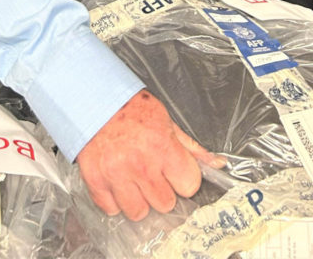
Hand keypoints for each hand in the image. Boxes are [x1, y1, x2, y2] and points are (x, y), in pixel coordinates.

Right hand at [76, 89, 225, 219]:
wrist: (95, 101)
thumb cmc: (133, 110)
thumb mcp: (167, 122)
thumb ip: (191, 148)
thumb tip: (217, 164)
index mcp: (162, 147)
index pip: (189, 185)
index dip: (184, 178)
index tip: (176, 171)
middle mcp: (141, 165)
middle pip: (165, 203)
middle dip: (162, 190)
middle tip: (153, 173)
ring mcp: (116, 176)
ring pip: (138, 213)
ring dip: (138, 199)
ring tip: (133, 179)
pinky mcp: (96, 182)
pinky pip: (112, 210)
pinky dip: (115, 200)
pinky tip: (117, 181)